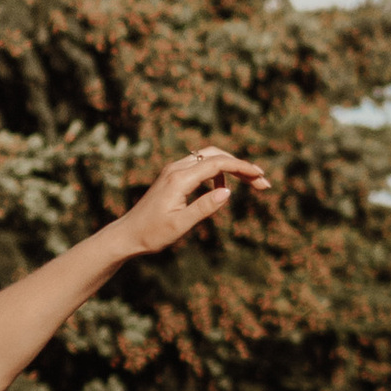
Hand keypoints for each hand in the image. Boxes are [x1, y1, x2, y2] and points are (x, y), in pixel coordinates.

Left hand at [107, 146, 269, 259]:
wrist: (128, 235)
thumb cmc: (152, 234)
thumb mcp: (180, 225)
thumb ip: (204, 208)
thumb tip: (228, 191)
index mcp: (179, 178)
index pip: (218, 163)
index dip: (242, 167)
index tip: (261, 176)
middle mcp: (176, 168)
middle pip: (216, 155)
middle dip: (241, 165)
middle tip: (262, 182)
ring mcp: (173, 170)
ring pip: (209, 157)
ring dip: (231, 166)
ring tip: (251, 182)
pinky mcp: (172, 175)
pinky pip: (200, 165)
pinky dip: (217, 171)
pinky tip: (222, 189)